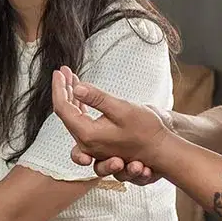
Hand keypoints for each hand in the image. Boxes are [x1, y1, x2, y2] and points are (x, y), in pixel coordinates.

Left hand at [52, 67, 174, 174]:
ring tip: (72, 80)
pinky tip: (82, 95)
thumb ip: (98, 99)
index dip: (59, 88)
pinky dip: (80, 106)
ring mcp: (92, 145)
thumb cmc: (146, 130)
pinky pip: (83, 122)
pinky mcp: (100, 142)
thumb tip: (77, 87)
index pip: (63, 109)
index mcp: (88, 135)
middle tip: (64, 71)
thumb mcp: (122, 109)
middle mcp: (86, 143)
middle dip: (64, 89)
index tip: (59, 71)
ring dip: (71, 97)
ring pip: (73, 117)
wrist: (162, 149)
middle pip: (66, 113)